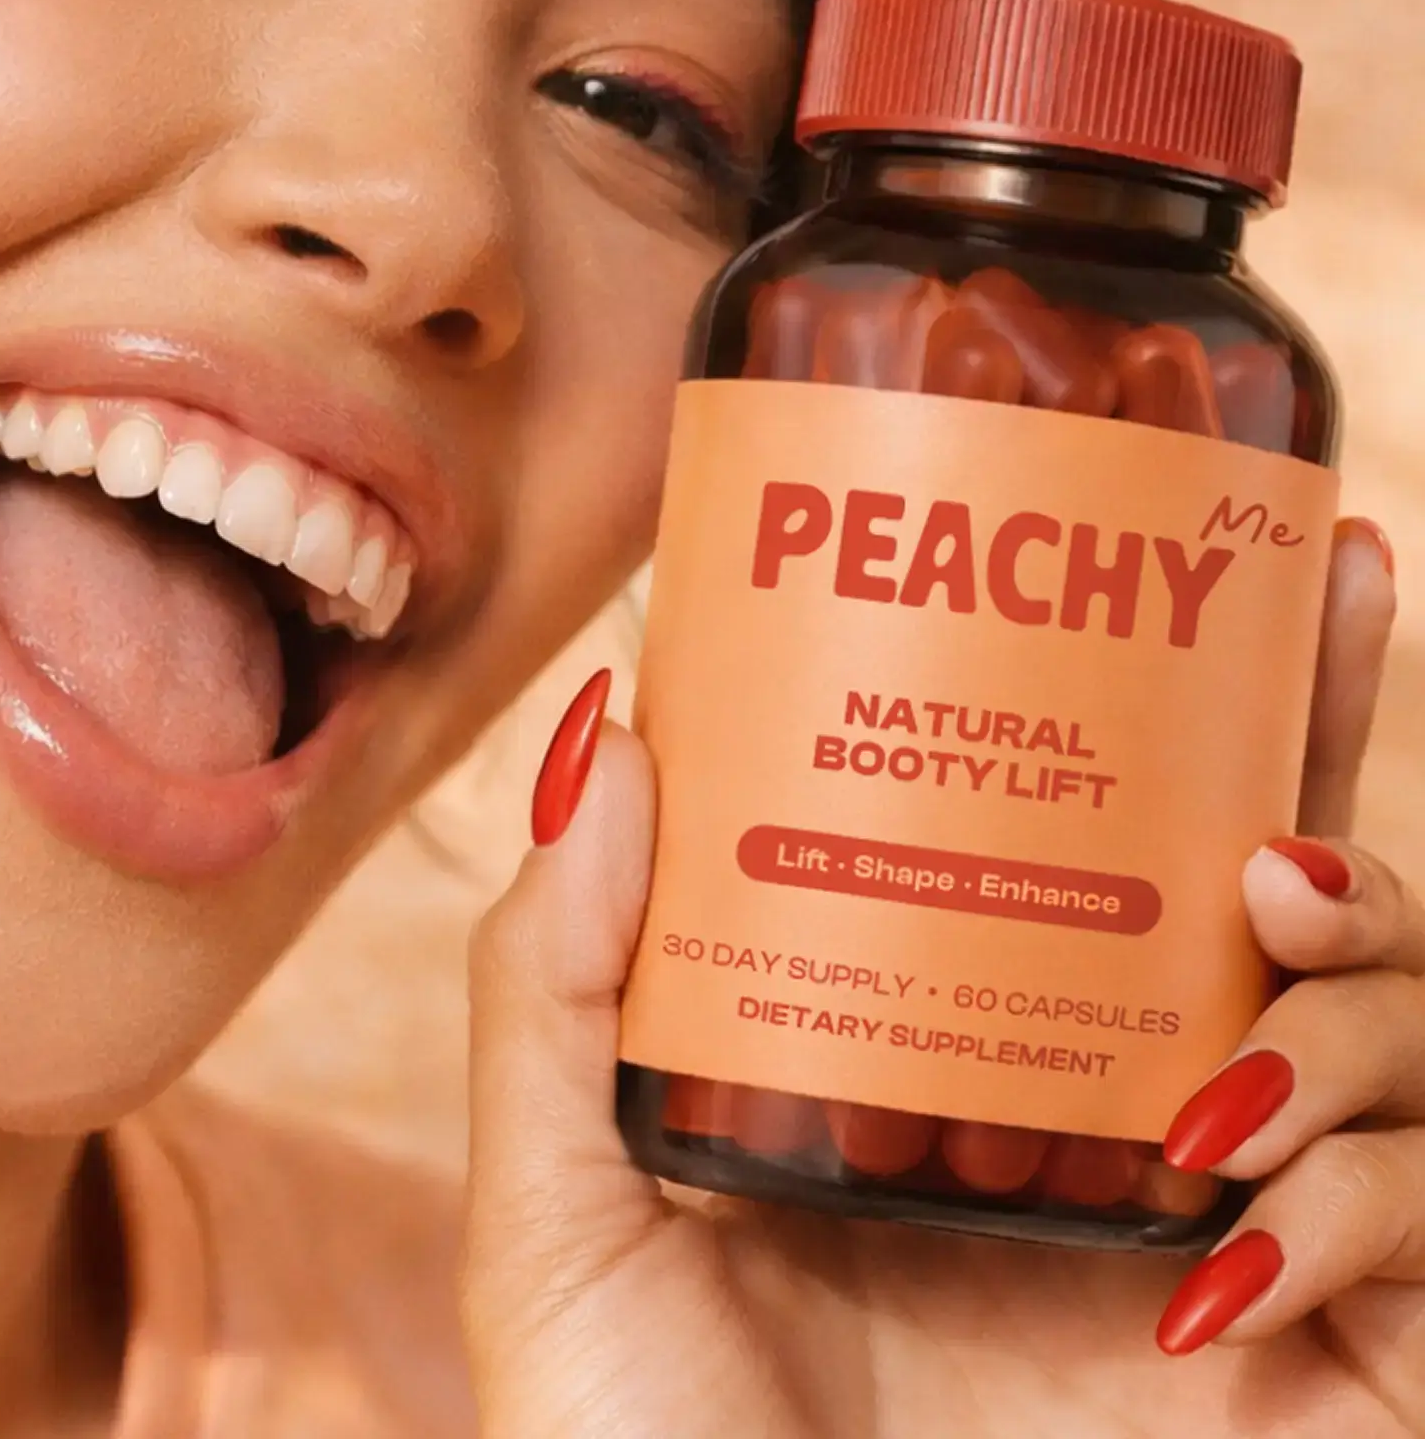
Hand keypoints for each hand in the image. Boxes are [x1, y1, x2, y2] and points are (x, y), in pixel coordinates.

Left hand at [463, 518, 1413, 1436]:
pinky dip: (1379, 1192)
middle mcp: (1125, 1135)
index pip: (1082, 843)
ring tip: (1260, 916)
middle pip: (1283, 887)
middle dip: (1323, 724)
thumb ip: (556, 984)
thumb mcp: (563, 1211)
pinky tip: (1234, 1217)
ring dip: (1366, 957)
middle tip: (1327, 577)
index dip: (1142, 696)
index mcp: (969, 1067)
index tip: (1156, 541)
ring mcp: (1254, 1255)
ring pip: (1411, 1029)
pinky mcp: (1354, 1386)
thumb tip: (607, 726)